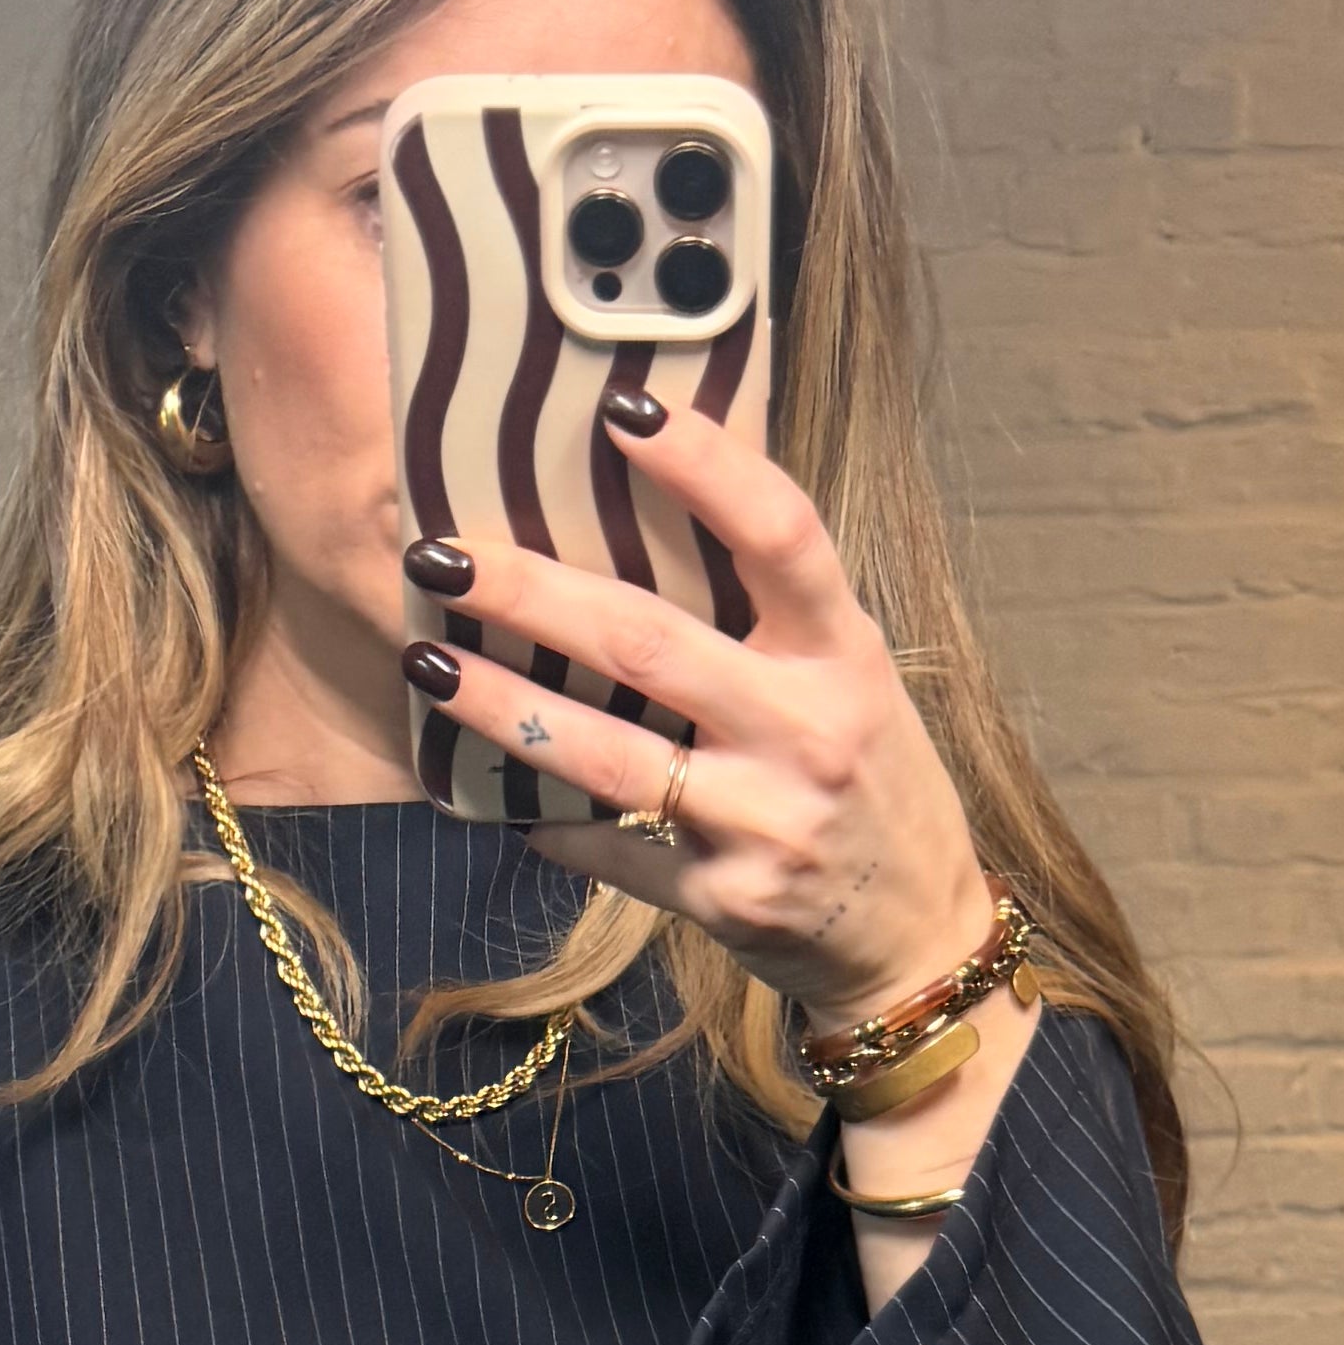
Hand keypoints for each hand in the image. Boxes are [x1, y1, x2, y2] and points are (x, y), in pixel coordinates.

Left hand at [399, 392, 994, 1024]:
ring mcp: (765, 821)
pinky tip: (495, 795)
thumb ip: (773, 611)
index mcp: (844, 654)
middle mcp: (807, 731)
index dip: (703, 464)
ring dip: (504, 706)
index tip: (620, 408)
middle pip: (648, 642)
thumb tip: (646, 508)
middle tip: (441, 555)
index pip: (778, 534)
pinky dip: (550, 823)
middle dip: (532, 593)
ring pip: (607, 755)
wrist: (916, 936)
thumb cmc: (872, 781)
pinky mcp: (725, 900)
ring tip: (427, 662)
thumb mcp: (850, 679)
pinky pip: (611, 851)